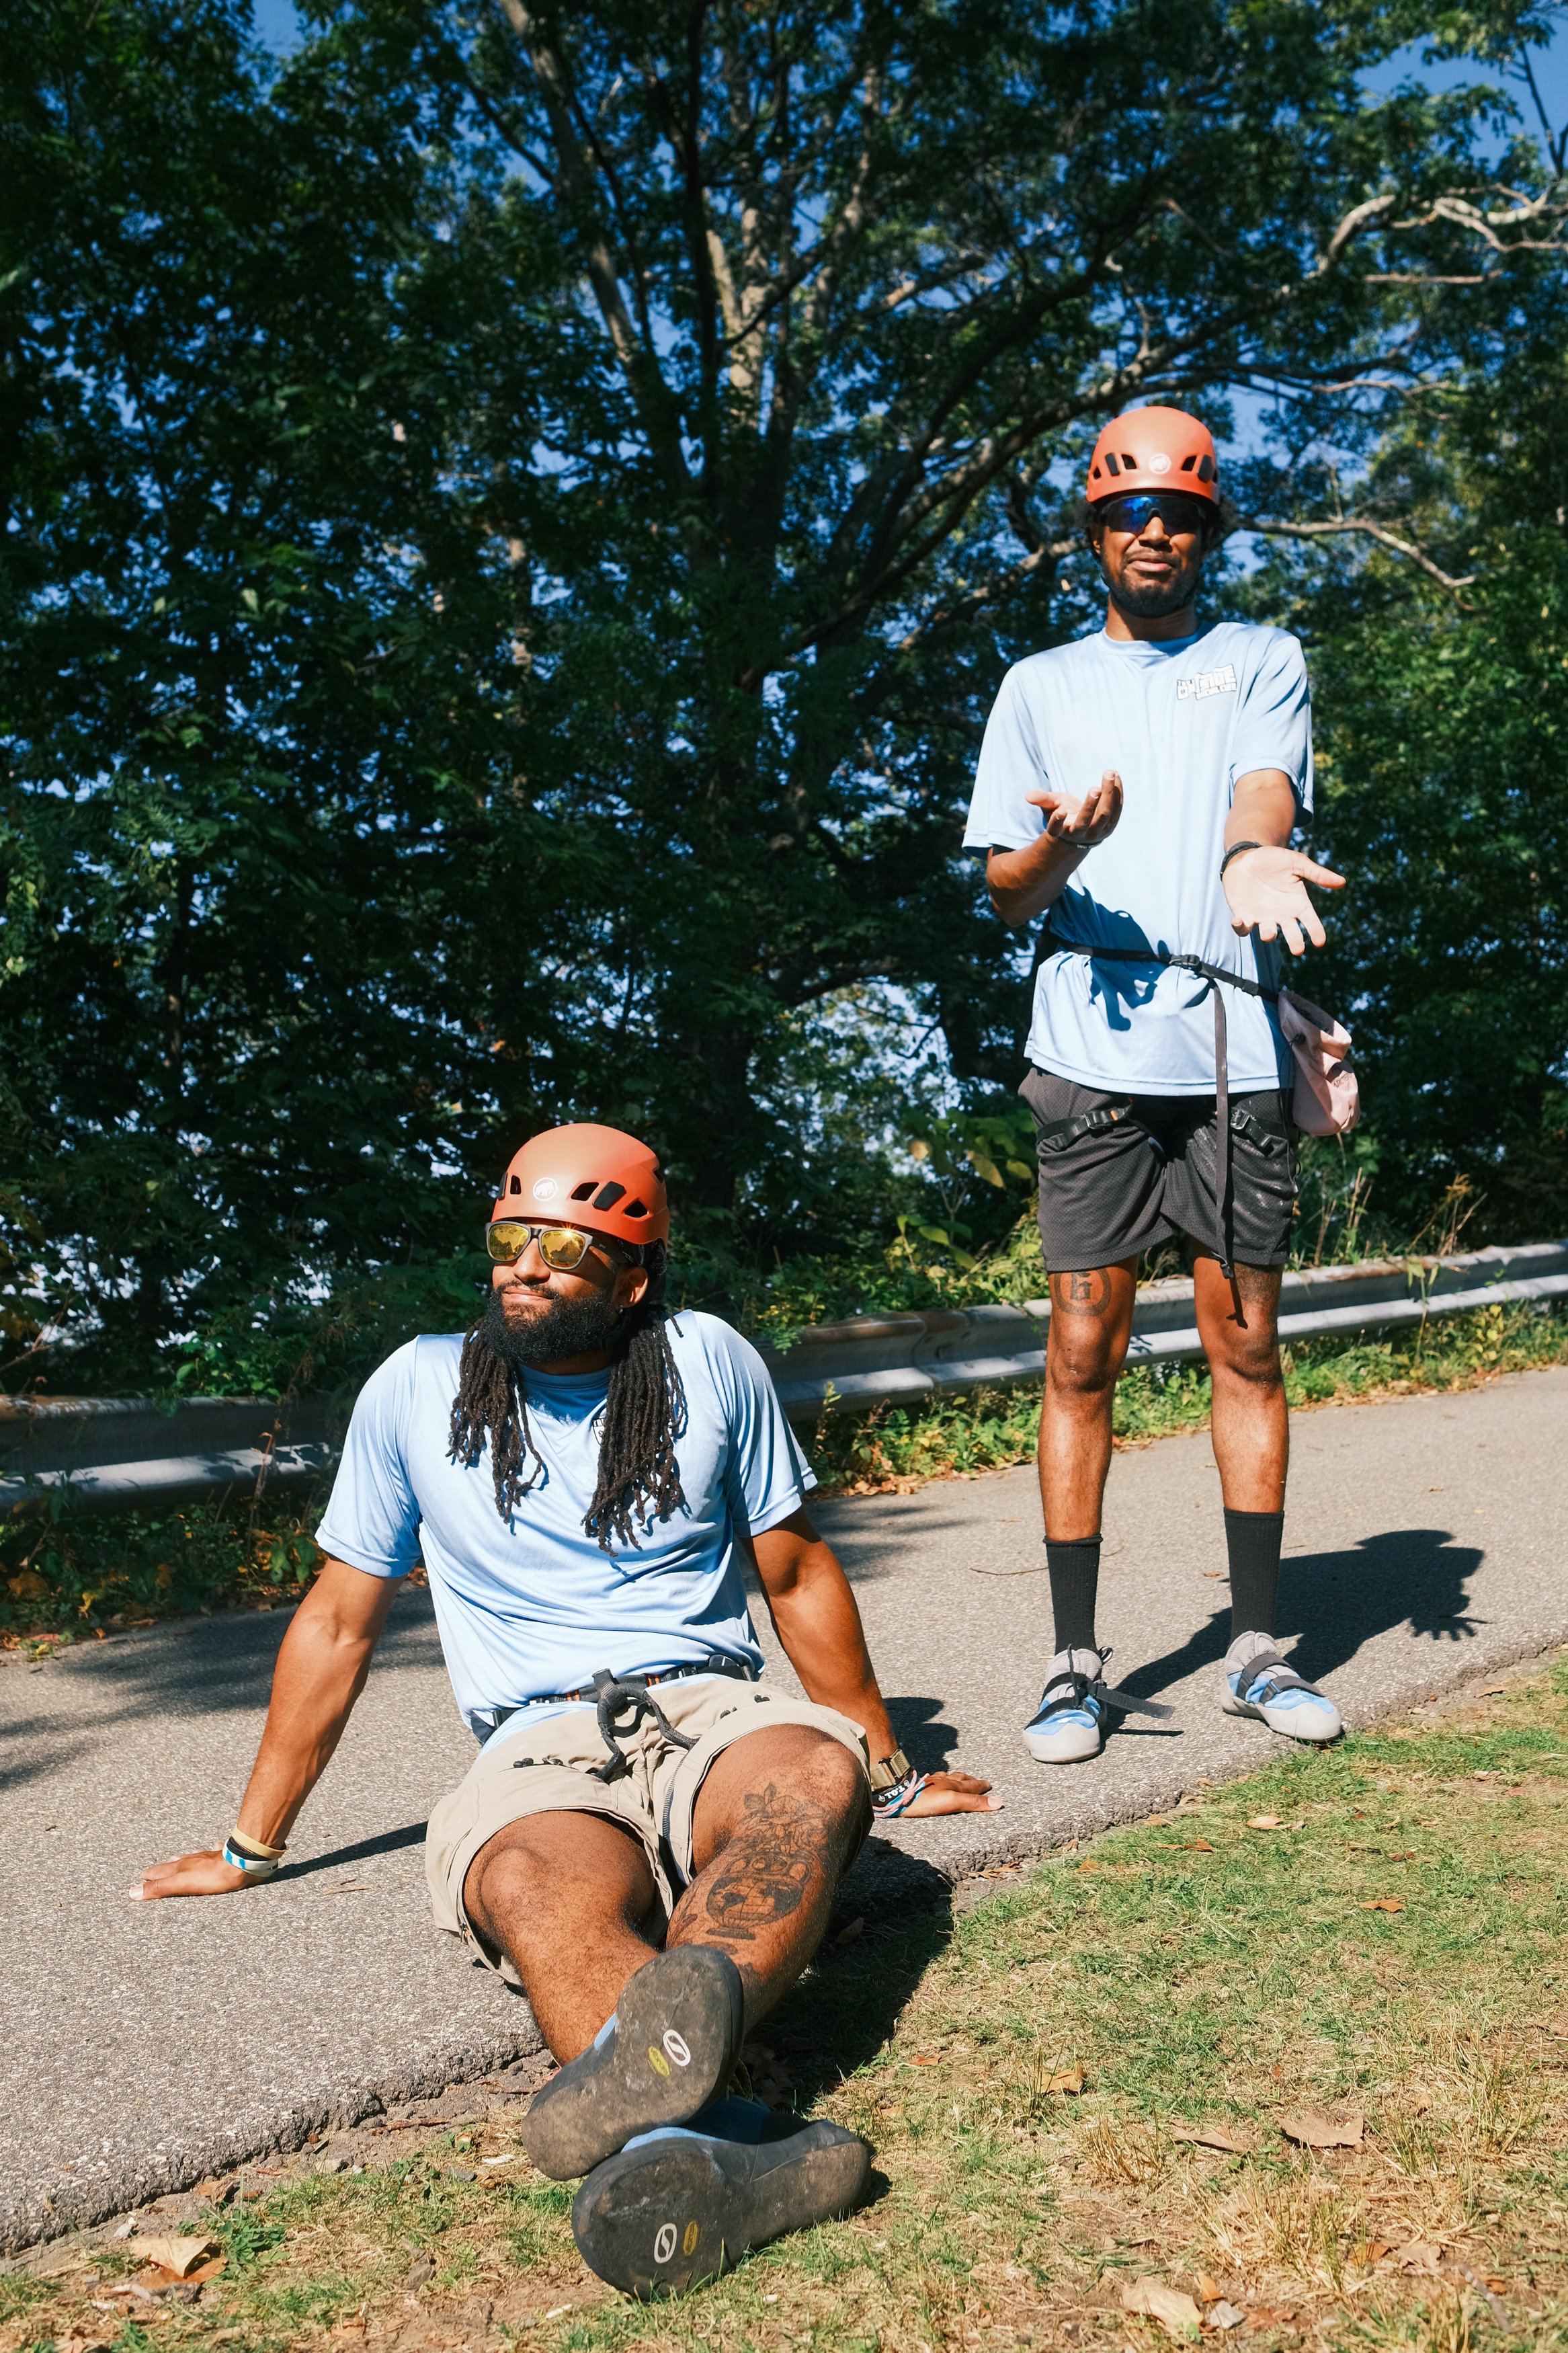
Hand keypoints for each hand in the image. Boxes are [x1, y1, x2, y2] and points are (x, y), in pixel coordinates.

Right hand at [129, 1848, 255, 1900]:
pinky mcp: (226, 1856)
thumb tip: (133, 1892)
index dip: (150, 1876)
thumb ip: (158, 1888)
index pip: (159, 1872)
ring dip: (182, 1860)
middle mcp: (193, 1859)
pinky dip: (212, 1851)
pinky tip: (215, 1847)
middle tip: (153, 1870)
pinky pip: (216, 1852)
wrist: (242, 1862)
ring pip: (192, 1857)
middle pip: (173, 1863)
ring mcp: (209, 1856)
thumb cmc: (213, 1877)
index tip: (141, 1877)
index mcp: (181, 1867)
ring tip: (177, 1860)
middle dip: (162, 1868)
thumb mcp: (181, 1885)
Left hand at [899, 1769, 1000, 1817]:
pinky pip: (936, 1779)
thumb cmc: (926, 1800)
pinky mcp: (921, 1783)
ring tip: (961, 1779)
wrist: (898, 1792)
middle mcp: (945, 1780)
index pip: (973, 1786)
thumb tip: (998, 1802)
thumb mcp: (952, 1802)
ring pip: (949, 1777)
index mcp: (954, 1785)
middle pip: (962, 1779)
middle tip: (979, 1781)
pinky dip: (942, 1779)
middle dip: (972, 1781)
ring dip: (958, 1778)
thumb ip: (973, 1802)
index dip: (982, 1787)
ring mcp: (932, 1781)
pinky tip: (937, 1780)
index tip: (990, 1786)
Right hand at [1026, 768, 1122, 848]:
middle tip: (1094, 788)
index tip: (1061, 811)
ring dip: (1108, 794)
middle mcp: (1079, 834)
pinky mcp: (1111, 825)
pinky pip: (1116, 809)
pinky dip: (1117, 792)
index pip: (1056, 829)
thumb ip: (1041, 799)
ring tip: (1109, 773)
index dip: (1058, 821)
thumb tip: (1028, 796)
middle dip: (1090, 805)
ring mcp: (1097, 832)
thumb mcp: (1051, 806)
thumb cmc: (1063, 814)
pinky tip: (1115, 776)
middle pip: (1085, 822)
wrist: (1081, 831)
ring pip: (1104, 815)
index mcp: (1061, 831)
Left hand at [1222, 843, 1344, 953]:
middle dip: (1295, 941)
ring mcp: (1263, 917)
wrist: (1247, 857)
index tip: (1320, 941)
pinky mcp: (1244, 915)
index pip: (1310, 921)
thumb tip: (1342, 882)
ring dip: (1268, 934)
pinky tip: (1238, 922)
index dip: (1315, 931)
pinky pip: (1242, 927)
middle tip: (1298, 950)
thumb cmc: (1274, 860)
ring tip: (1269, 934)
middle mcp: (1282, 914)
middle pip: (1291, 932)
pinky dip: (1240, 927)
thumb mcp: (1297, 863)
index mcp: (1298, 903)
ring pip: (1267, 932)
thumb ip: (1317, 874)